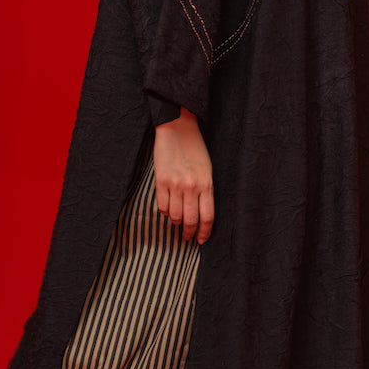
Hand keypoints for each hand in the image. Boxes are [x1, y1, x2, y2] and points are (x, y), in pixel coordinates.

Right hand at [153, 108, 214, 243]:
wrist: (178, 129)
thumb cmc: (195, 149)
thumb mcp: (207, 170)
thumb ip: (205, 191)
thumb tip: (200, 214)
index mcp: (207, 184)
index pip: (207, 217)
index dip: (204, 232)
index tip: (201, 240)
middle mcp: (191, 186)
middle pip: (191, 220)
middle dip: (189, 233)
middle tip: (187, 237)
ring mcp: (175, 184)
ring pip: (175, 216)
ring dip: (176, 222)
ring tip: (177, 220)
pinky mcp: (160, 181)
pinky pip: (162, 206)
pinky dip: (165, 211)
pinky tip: (168, 208)